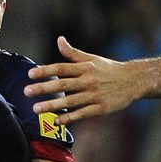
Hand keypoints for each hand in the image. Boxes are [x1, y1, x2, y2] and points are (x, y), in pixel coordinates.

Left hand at [24, 36, 138, 121]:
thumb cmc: (109, 69)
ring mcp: (94, 95)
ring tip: (36, 109)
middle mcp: (88, 80)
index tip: (30, 74)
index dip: (45, 71)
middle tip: (26, 92)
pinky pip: (82, 113)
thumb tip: (59, 39)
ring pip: (70, 101)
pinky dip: (70, 118)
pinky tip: (56, 121)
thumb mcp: (92, 58)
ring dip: (52, 105)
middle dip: (43, 88)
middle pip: (63, 84)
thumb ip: (73, 52)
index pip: (61, 68)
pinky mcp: (101, 108)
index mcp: (85, 67)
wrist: (134, 81)